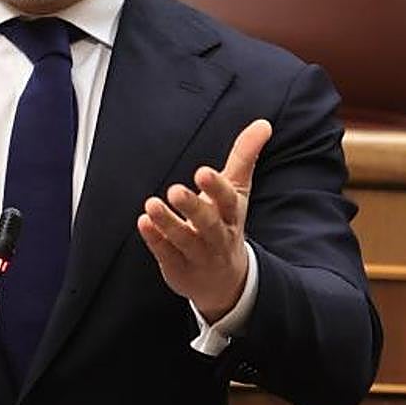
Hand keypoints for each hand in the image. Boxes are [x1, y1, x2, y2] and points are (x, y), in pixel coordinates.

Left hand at [137, 119, 271, 322]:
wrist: (226, 281)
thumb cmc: (227, 224)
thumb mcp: (238, 191)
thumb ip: (245, 156)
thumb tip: (263, 123)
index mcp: (232, 214)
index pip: (228, 200)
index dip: (216, 188)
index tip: (202, 172)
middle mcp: (218, 236)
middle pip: (208, 223)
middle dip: (193, 207)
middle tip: (175, 190)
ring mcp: (198, 254)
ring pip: (185, 240)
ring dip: (168, 223)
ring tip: (151, 205)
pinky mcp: (178, 267)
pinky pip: (166, 254)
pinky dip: (155, 240)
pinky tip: (142, 222)